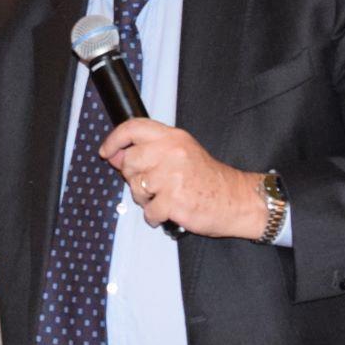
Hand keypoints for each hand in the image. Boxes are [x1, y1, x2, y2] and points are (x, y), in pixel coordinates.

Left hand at [100, 119, 265, 238]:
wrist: (237, 199)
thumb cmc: (209, 179)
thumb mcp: (182, 154)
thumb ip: (149, 152)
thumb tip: (116, 156)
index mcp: (173, 137)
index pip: (133, 127)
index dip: (114, 140)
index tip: (107, 152)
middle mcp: (172, 152)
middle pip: (129, 161)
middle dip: (133, 177)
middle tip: (151, 185)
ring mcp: (173, 176)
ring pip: (136, 188)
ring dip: (146, 199)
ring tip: (164, 198)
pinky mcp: (175, 200)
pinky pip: (149, 211)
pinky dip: (155, 216)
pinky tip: (169, 211)